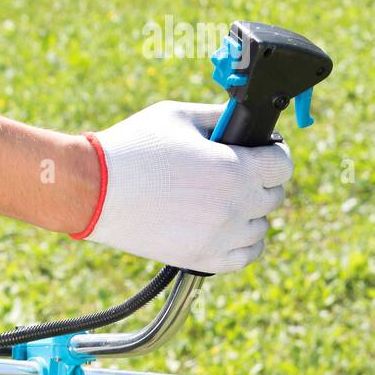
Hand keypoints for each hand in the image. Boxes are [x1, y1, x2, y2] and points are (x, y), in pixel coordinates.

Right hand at [76, 101, 292, 272]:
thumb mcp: (176, 116)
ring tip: (221, 201)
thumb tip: (242, 121)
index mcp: (235, 167)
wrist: (91, 190)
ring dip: (249, 213)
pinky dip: (241, 244)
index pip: (283, 163)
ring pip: (260, 228)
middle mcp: (235, 205)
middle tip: (232, 173)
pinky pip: (244, 256)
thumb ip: (218, 117)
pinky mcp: (201, 258)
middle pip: (274, 196)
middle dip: (258, 181)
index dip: (271, 153)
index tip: (258, 152)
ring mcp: (220, 236)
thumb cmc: (131, 148)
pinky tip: (223, 228)